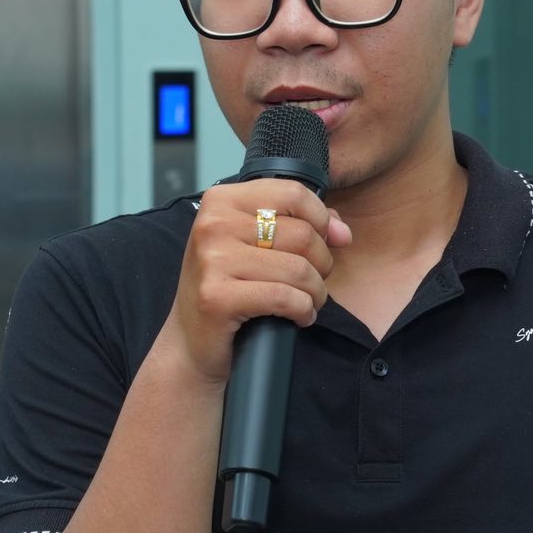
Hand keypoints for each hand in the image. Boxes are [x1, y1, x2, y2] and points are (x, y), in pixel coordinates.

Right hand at [162, 179, 350, 384]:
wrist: (191, 340)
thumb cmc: (227, 287)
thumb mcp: (255, 244)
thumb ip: (301, 224)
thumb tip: (342, 231)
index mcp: (221, 200)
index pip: (294, 193)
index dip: (323, 219)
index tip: (330, 241)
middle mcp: (213, 224)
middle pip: (302, 234)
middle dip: (321, 263)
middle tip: (311, 281)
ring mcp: (212, 260)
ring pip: (300, 269)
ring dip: (315, 292)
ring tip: (306, 302)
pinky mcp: (217, 297)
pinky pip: (286, 298)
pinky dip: (303, 311)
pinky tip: (298, 317)